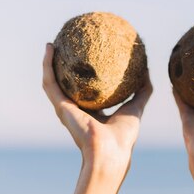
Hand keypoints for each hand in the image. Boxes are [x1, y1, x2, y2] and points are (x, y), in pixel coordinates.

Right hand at [42, 43, 152, 178]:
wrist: (110, 150)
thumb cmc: (124, 135)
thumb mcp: (136, 106)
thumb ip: (142, 90)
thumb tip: (147, 69)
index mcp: (92, 112)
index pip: (85, 90)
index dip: (83, 74)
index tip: (85, 55)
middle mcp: (76, 110)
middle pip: (65, 84)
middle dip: (62, 67)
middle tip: (65, 46)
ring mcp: (65, 109)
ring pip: (52, 81)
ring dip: (49, 63)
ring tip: (52, 44)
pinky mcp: (59, 107)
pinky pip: (50, 82)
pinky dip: (47, 65)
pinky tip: (50, 49)